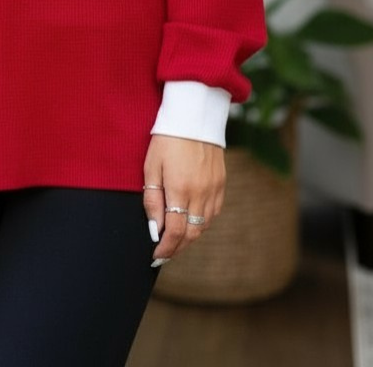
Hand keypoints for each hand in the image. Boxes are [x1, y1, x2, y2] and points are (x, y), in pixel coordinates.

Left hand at [143, 135, 224, 264]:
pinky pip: (213, 213)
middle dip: (177, 247)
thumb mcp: (151, 166)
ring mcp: (214, 189)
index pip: (175, 232)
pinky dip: (201, 222)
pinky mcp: (221, 184)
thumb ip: (152, 200)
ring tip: (174, 238)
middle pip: (191, 234)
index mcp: (181, 189)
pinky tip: (190, 220)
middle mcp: (201, 193)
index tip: (156, 256)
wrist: (194, 116)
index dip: (165, 248)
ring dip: (189, 236)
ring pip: (203, 226)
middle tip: (163, 253)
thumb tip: (154, 229)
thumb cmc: (166, 139)